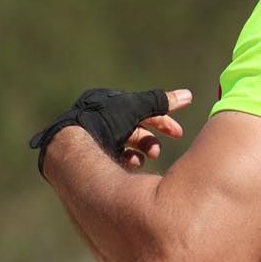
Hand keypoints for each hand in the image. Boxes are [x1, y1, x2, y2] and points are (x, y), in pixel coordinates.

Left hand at [29, 87, 194, 174]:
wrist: (71, 146)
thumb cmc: (103, 121)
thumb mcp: (135, 108)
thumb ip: (160, 102)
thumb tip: (188, 95)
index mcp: (109, 104)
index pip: (142, 109)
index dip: (163, 120)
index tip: (178, 134)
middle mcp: (100, 120)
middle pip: (134, 130)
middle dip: (149, 141)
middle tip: (157, 152)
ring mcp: (93, 140)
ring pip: (125, 147)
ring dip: (138, 154)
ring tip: (141, 161)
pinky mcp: (88, 158)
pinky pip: (112, 160)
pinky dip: (125, 162)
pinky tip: (129, 166)